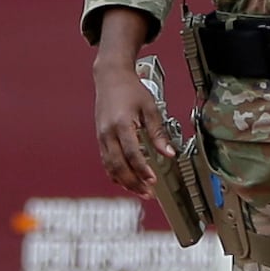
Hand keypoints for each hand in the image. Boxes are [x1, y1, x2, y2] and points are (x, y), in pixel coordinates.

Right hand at [90, 13, 176, 202]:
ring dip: (124, 181)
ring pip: (110, 167)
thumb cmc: (130, 89)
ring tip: (139, 190)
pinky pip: (106, 161)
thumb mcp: (150, 108)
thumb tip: (169, 153)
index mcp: (121, 124)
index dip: (142, 170)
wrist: (110, 77)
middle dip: (133, 182)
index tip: (152, 180)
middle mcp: (108, 133)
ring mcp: (102, 136)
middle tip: (147, 192)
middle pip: (119, 165)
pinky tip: (125, 180)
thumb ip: (159, 132)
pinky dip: (115, 173)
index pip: (132, 154)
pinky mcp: (100, 138)